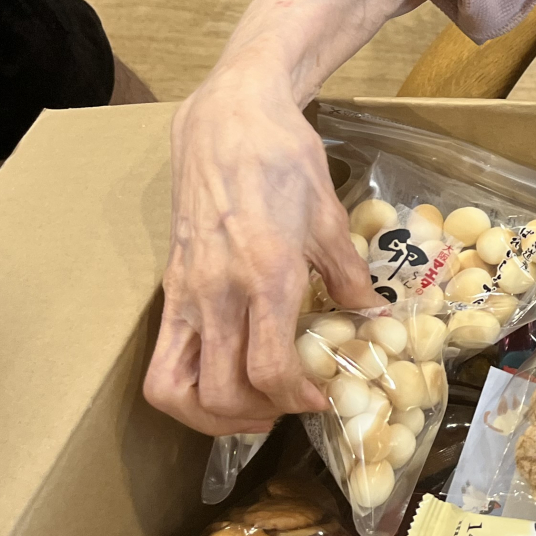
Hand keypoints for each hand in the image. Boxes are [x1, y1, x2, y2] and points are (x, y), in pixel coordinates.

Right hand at [144, 68, 380, 435]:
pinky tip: (224, 375)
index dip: (296, 400)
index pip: (269, 370)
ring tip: (248, 409)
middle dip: (255, 418)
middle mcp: (218, 291)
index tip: (320, 400)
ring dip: (208, 415)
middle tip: (288, 409)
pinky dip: (188, 385)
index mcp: (266, 274)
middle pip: (218, 392)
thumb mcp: (330, 216)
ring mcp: (186, 291)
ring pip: (172, 387)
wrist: (228, 117)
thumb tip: (372, 317)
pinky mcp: (170, 285)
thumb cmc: (283, 158)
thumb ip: (348, 275)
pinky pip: (164, 356)